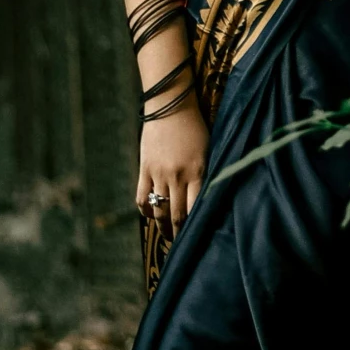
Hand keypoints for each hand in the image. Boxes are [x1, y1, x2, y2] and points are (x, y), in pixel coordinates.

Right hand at [136, 101, 208, 232]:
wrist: (171, 106)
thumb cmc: (196, 127)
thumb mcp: (209, 150)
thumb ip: (206, 174)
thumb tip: (209, 197)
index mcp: (198, 172)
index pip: (195, 209)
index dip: (194, 226)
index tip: (197, 237)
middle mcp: (178, 176)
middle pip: (175, 214)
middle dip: (177, 232)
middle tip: (180, 243)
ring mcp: (158, 173)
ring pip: (158, 209)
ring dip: (161, 225)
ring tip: (166, 234)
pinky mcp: (144, 168)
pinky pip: (141, 196)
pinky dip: (144, 209)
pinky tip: (148, 215)